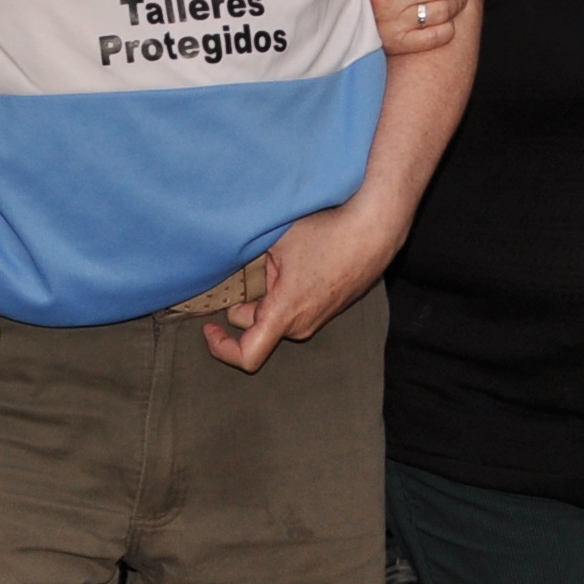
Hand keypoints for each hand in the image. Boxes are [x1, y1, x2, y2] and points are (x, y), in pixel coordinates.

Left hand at [204, 192, 409, 371]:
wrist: (375, 228)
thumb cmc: (327, 231)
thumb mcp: (274, 241)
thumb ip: (243, 259)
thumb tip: (220, 262)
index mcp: (285, 313)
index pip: (247, 355)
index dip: (221, 347)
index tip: (208, 325)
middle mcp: (302, 324)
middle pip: (255, 326)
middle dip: (239, 304)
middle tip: (234, 270)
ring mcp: (318, 318)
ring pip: (274, 314)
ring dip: (262, 295)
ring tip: (265, 260)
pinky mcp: (329, 307)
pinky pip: (294, 307)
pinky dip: (281, 291)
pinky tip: (286, 262)